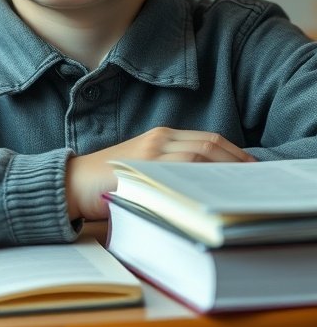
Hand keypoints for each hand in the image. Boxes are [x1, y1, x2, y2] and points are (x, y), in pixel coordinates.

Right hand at [65, 127, 255, 221]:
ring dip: (225, 168)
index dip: (234, 152)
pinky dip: (202, 176)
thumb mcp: (144, 167)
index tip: (250, 168)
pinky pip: (182, 169)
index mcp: (161, 136)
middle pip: (209, 145)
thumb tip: (207, 182)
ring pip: (200, 154)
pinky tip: (214, 190)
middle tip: (254, 178)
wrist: (73, 183)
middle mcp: (159, 139)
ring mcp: (152, 152)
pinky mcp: (143, 167)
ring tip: (240, 185)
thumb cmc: (108, 180)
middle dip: (236, 160)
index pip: (208, 140)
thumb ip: (170, 168)